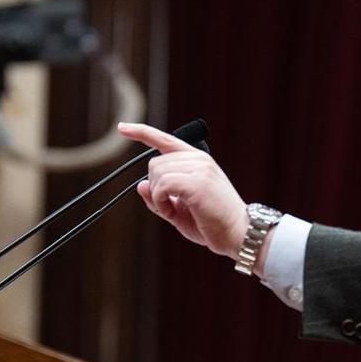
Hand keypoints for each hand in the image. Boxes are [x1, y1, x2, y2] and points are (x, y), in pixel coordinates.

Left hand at [117, 122, 247, 257]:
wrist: (238, 233)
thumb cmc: (211, 223)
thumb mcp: (179, 209)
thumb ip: (159, 196)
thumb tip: (140, 184)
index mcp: (197, 160)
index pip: (165, 140)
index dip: (141, 132)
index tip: (123, 128)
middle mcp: (199, 159)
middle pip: (154, 163)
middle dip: (154, 187)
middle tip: (169, 206)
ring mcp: (200, 168)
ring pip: (156, 173)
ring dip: (157, 196)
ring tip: (174, 209)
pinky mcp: (197, 182)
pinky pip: (162, 185)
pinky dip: (160, 201)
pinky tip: (172, 210)